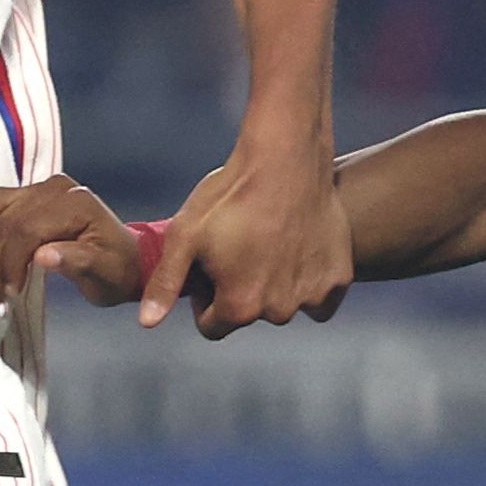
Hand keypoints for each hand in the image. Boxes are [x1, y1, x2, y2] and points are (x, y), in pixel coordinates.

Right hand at [0, 175, 152, 311]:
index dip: (12, 262)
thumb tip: (42, 256)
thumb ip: (76, 261)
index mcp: (76, 202)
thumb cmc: (116, 271)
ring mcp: (38, 189)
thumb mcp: (105, 274)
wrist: (124, 259)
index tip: (8, 295)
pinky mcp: (25, 196)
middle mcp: (55, 188)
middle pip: (6, 218)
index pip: (29, 228)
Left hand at [144, 148, 349, 334]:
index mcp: (239, 306)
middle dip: (240, 290)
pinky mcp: (338, 279)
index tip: (210, 267)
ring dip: (274, 285)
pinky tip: (298, 250)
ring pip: (283, 304)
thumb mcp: (186, 235)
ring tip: (268, 243)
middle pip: (249, 314)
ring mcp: (312, 296)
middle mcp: (278, 311)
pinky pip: (319, 298)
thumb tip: (147, 323)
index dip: (204, 298)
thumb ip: (165, 283)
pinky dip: (308, 281)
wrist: (286, 159)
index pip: (213, 326)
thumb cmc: (231, 195)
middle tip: (240, 247)